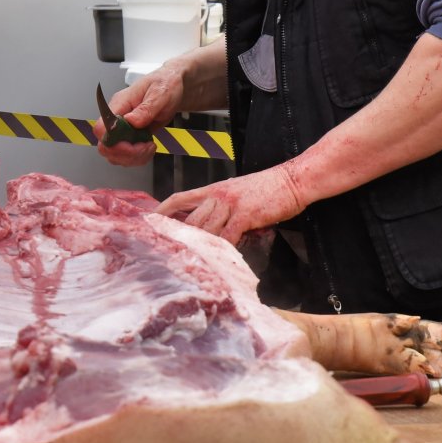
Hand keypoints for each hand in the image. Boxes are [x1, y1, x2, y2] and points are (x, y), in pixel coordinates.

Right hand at [95, 65, 185, 165]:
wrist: (172, 86)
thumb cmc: (165, 84)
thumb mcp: (160, 93)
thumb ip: (146, 108)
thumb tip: (131, 121)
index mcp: (120, 104)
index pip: (102, 127)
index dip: (113, 142)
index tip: (132, 144)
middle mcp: (117, 118)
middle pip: (105, 146)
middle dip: (126, 153)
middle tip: (144, 147)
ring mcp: (122, 129)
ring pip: (114, 154)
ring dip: (133, 158)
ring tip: (149, 147)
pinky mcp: (130, 137)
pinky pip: (126, 156)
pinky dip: (138, 158)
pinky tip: (148, 149)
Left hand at [155, 165, 305, 244]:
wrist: (293, 180)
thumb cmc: (268, 189)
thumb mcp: (238, 193)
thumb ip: (222, 208)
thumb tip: (212, 227)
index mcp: (213, 189)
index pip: (179, 198)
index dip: (162, 211)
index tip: (149, 223)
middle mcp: (217, 195)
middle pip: (188, 219)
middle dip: (177, 237)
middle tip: (168, 253)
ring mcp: (230, 205)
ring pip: (205, 229)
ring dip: (200, 246)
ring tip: (193, 262)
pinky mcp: (245, 215)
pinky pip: (227, 236)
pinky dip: (223, 248)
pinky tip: (222, 258)